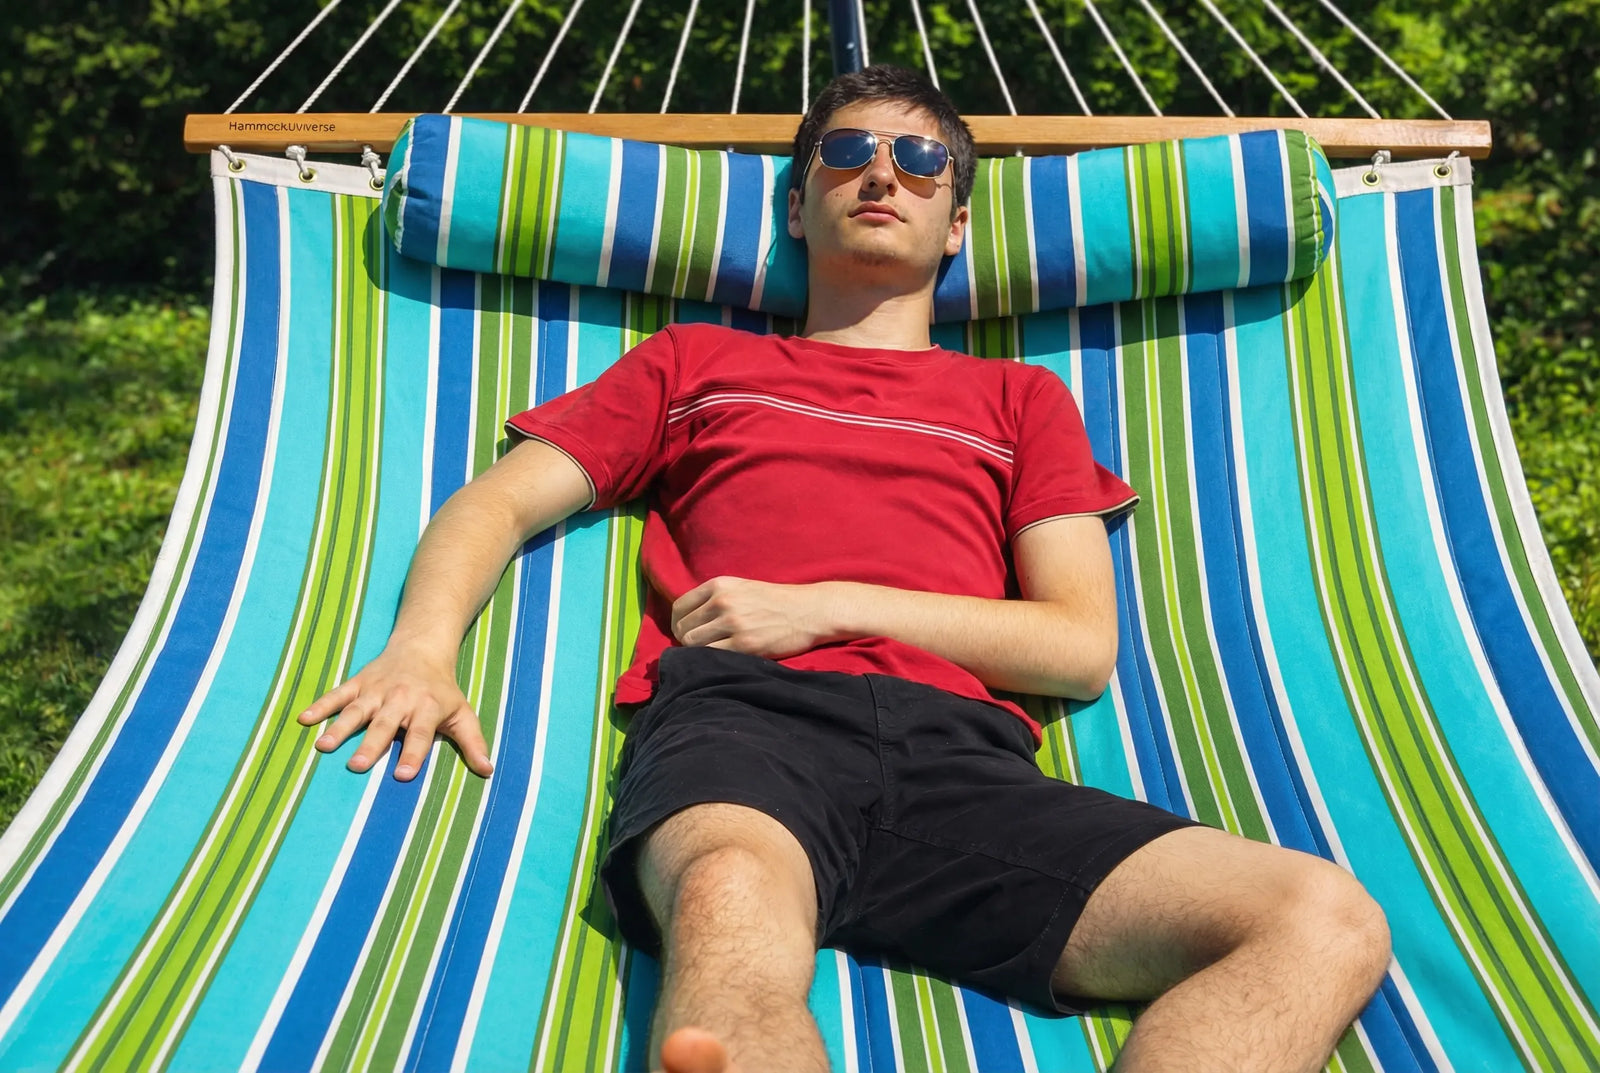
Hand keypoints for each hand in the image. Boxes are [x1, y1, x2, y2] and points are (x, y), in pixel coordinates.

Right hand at [296, 644, 493, 780]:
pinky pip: (337, 694)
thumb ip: (473, 743)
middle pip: (384, 725)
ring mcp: (376, 691)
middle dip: (371, 745)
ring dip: (339, 727)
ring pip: (356, 710)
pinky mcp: (358, 683)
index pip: (420, 734)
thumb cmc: (442, 690)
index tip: (403, 776)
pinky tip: (303, 719)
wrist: (422, 647)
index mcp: (426, 708)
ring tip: (323, 747)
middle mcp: (400, 699)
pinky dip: (321, 705)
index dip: (412, 754)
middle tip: (356, 766)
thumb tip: (488, 771)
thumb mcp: (463, 713)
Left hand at [670, 576, 841, 658]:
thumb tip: (688, 620)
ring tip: (711, 655)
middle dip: (687, 641)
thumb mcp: (742, 588)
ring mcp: (733, 623)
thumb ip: (715, 598)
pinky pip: (711, 656)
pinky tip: (722, 660)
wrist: (809, 611)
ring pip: (693, 644)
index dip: (678, 624)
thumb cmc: (776, 601)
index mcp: (719, 585)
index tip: (686, 633)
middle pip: (683, 629)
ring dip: (697, 653)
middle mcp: (722, 601)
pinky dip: (710, 661)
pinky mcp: (745, 644)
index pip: (679, 608)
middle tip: (700, 648)